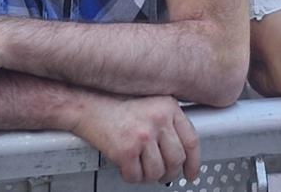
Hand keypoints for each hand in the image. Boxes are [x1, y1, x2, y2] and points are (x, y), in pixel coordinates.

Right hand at [68, 93, 198, 184]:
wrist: (86, 104)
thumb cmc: (114, 103)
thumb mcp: (150, 103)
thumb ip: (167, 121)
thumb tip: (180, 151)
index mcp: (168, 106)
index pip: (191, 141)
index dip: (194, 162)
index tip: (191, 173)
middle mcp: (158, 119)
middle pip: (176, 160)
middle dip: (169, 173)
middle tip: (162, 175)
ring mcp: (142, 135)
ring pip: (157, 172)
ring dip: (148, 177)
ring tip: (140, 168)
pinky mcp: (125, 150)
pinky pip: (135, 176)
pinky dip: (130, 176)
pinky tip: (126, 167)